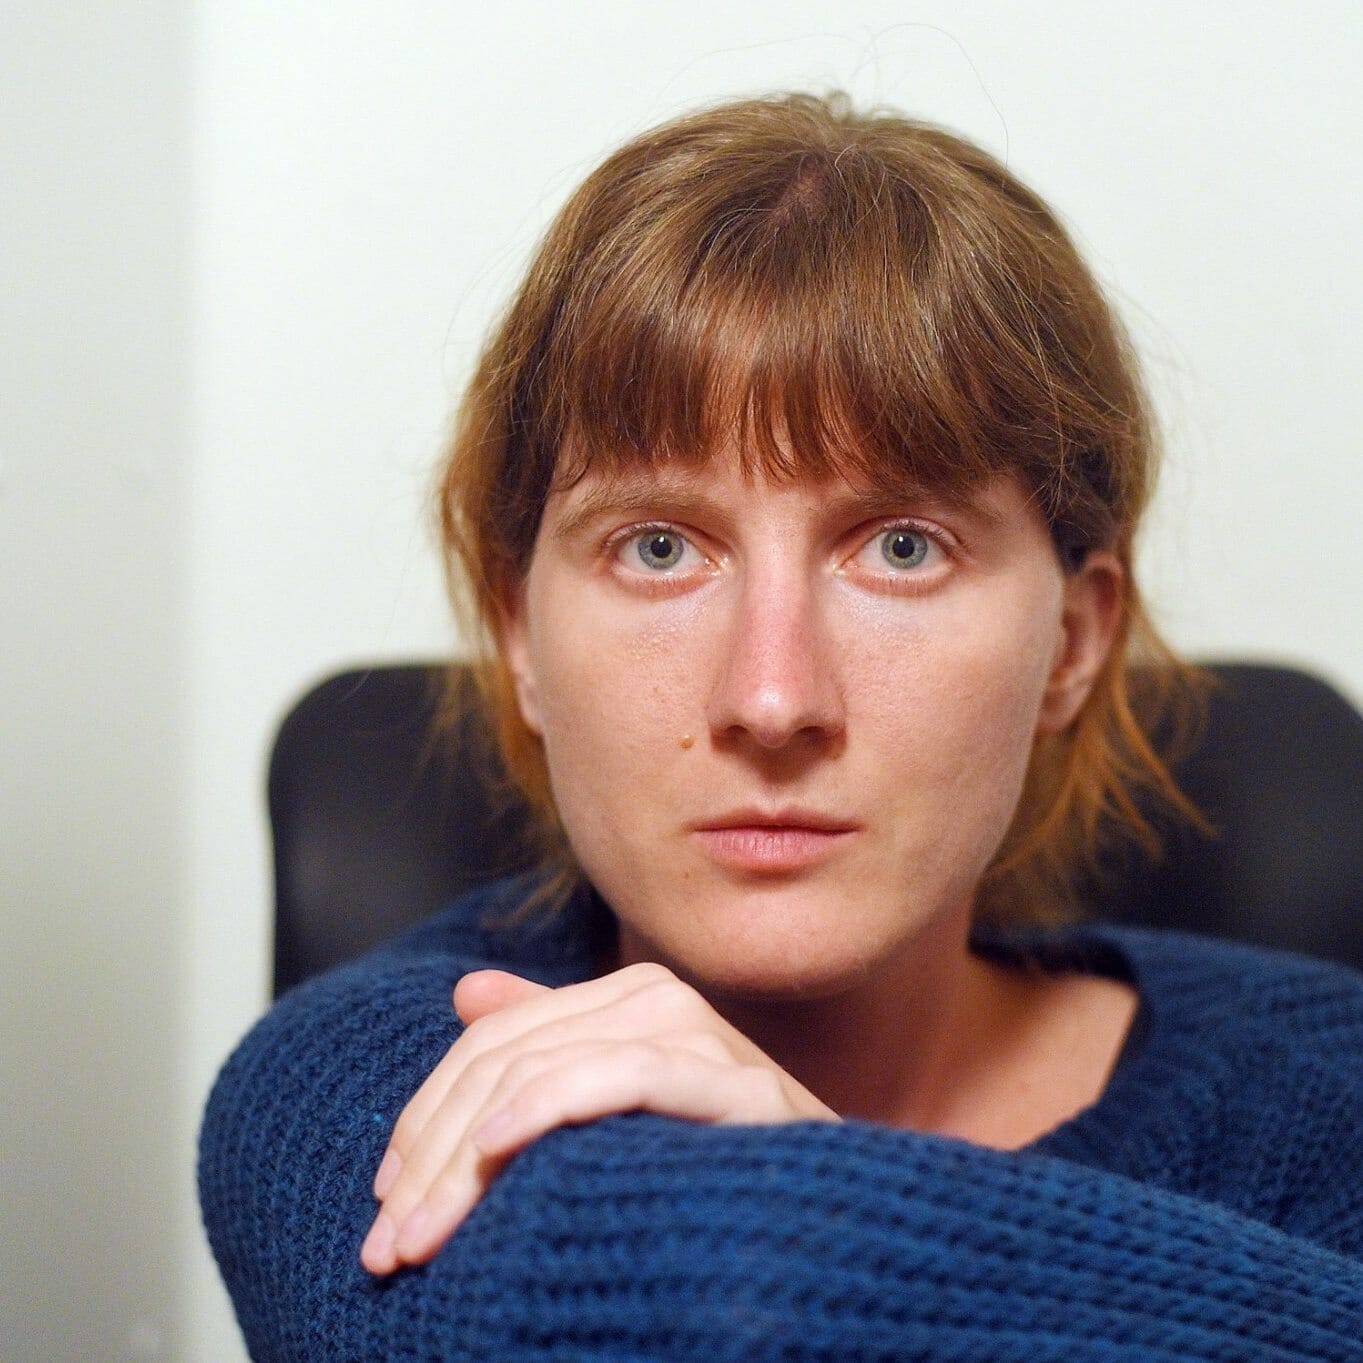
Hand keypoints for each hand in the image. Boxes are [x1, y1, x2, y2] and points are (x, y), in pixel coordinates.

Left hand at [360, 961, 838, 1274]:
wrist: (827, 1225)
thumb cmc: (708, 1177)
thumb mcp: (608, 1116)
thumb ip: (544, 1048)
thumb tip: (467, 991)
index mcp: (626, 999)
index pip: (495, 1037)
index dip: (426, 1112)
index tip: (383, 1198)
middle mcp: (662, 1000)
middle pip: (508, 1054)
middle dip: (432, 1153)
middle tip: (385, 1246)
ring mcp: (706, 1037)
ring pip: (548, 1065)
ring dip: (465, 1157)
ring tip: (419, 1239)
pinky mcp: (743, 1086)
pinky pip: (625, 1075)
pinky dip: (549, 1104)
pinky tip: (493, 1152)